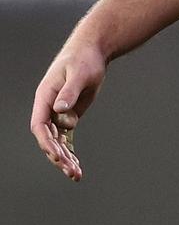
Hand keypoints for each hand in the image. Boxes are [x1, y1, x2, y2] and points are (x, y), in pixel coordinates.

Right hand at [30, 40, 106, 180]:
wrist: (93, 50)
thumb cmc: (84, 58)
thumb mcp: (79, 73)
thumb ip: (69, 91)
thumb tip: (59, 109)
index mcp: (45, 96)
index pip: (39, 125)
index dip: (46, 142)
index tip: (58, 155)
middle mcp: (48, 107)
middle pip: (48, 138)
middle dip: (58, 156)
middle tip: (71, 170)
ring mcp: (58, 112)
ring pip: (57, 141)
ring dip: (65, 158)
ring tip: (76, 175)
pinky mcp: (70, 114)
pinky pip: (67, 137)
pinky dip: (70, 151)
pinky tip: (76, 167)